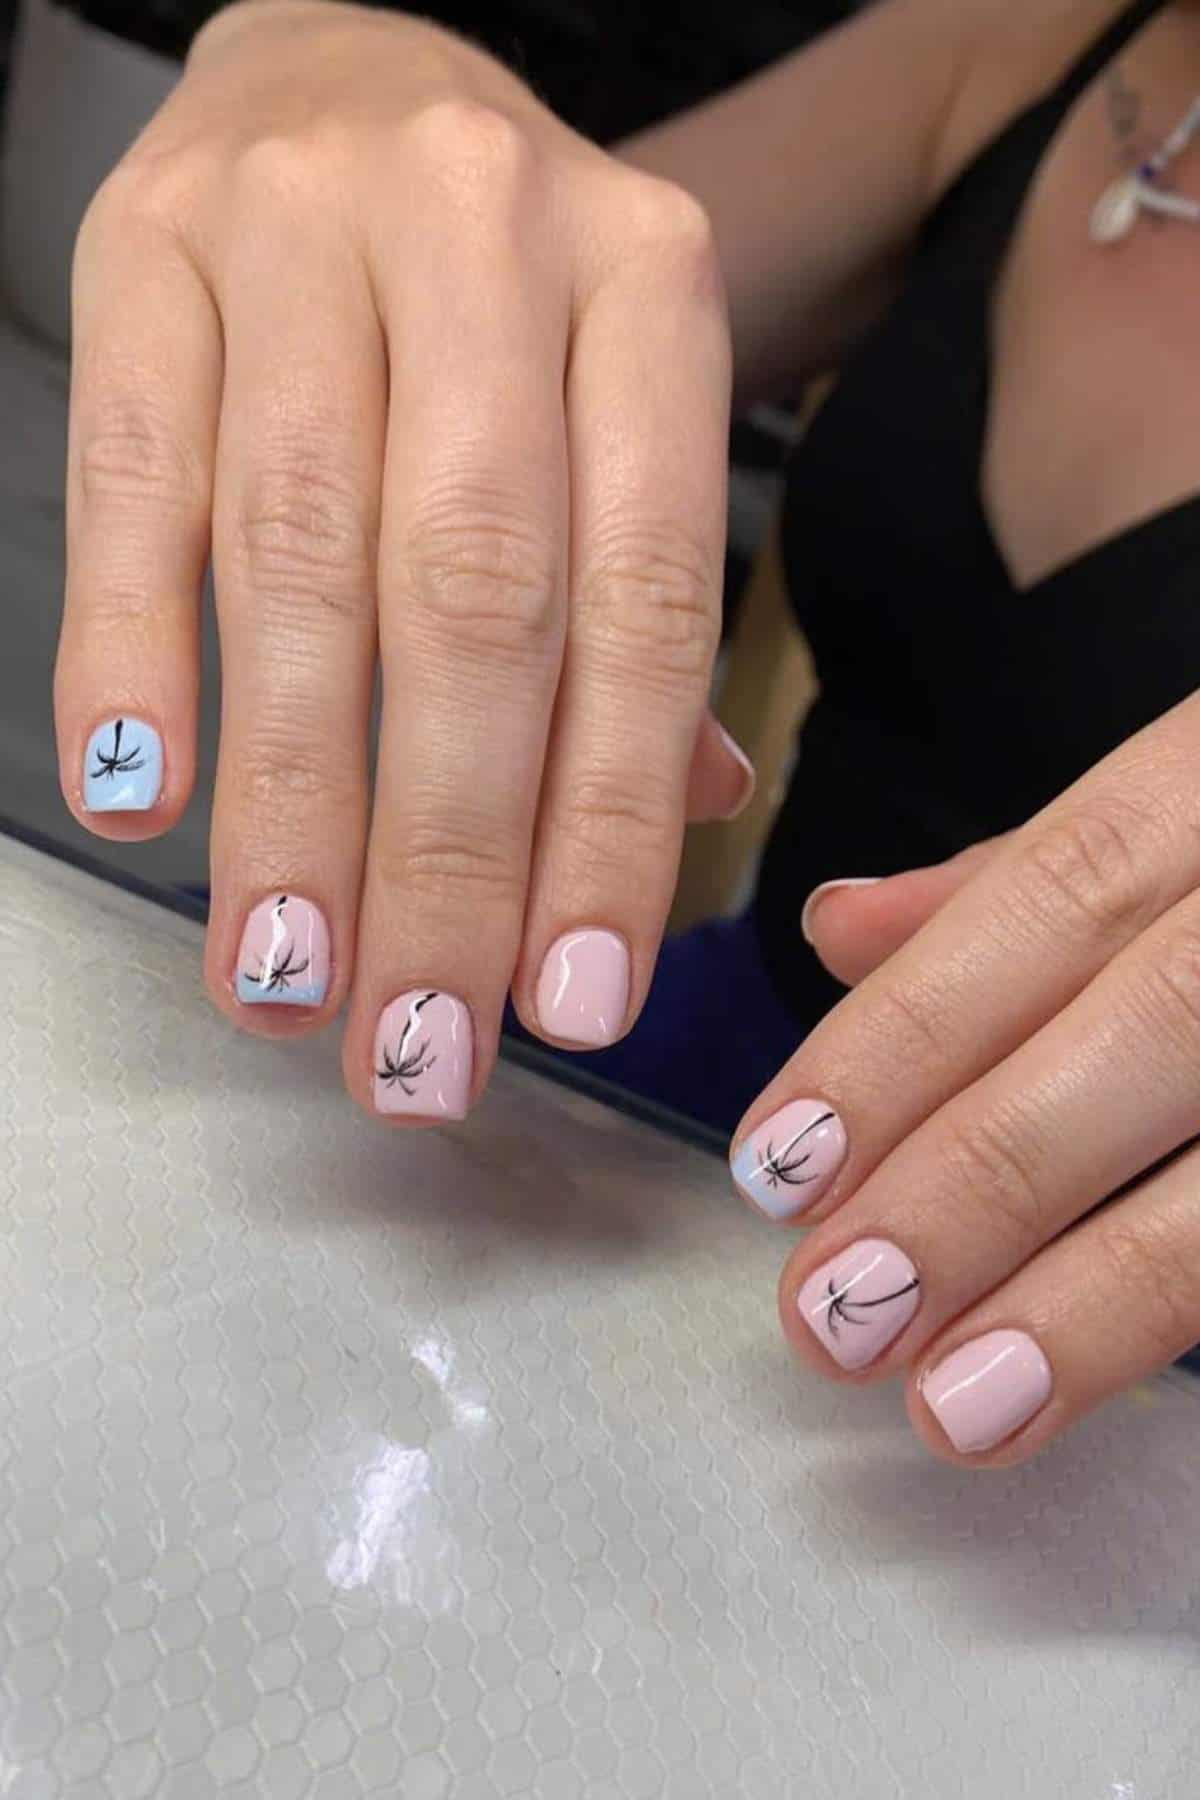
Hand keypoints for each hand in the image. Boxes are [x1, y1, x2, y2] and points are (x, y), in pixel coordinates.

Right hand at [56, 0, 745, 1120]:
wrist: (339, 72)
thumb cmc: (499, 295)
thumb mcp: (612, 406)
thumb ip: (640, 615)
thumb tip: (671, 828)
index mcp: (646, 286)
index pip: (639, 597)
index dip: (607, 820)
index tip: (571, 1000)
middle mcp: (486, 240)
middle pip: (471, 599)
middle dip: (447, 855)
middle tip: (417, 1044)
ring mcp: (300, 233)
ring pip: (298, 564)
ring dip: (294, 807)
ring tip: (289, 980)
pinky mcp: (143, 252)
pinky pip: (134, 481)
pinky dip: (133, 652)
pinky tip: (142, 802)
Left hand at [730, 696, 1199, 1464]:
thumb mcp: (1194, 790)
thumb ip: (1029, 876)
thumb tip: (843, 933)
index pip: (1053, 895)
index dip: (907, 1035)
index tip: (780, 1165)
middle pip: (1158, 1021)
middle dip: (979, 1176)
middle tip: (832, 1310)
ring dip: (1105, 1290)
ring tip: (954, 1402)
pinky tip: (1108, 1388)